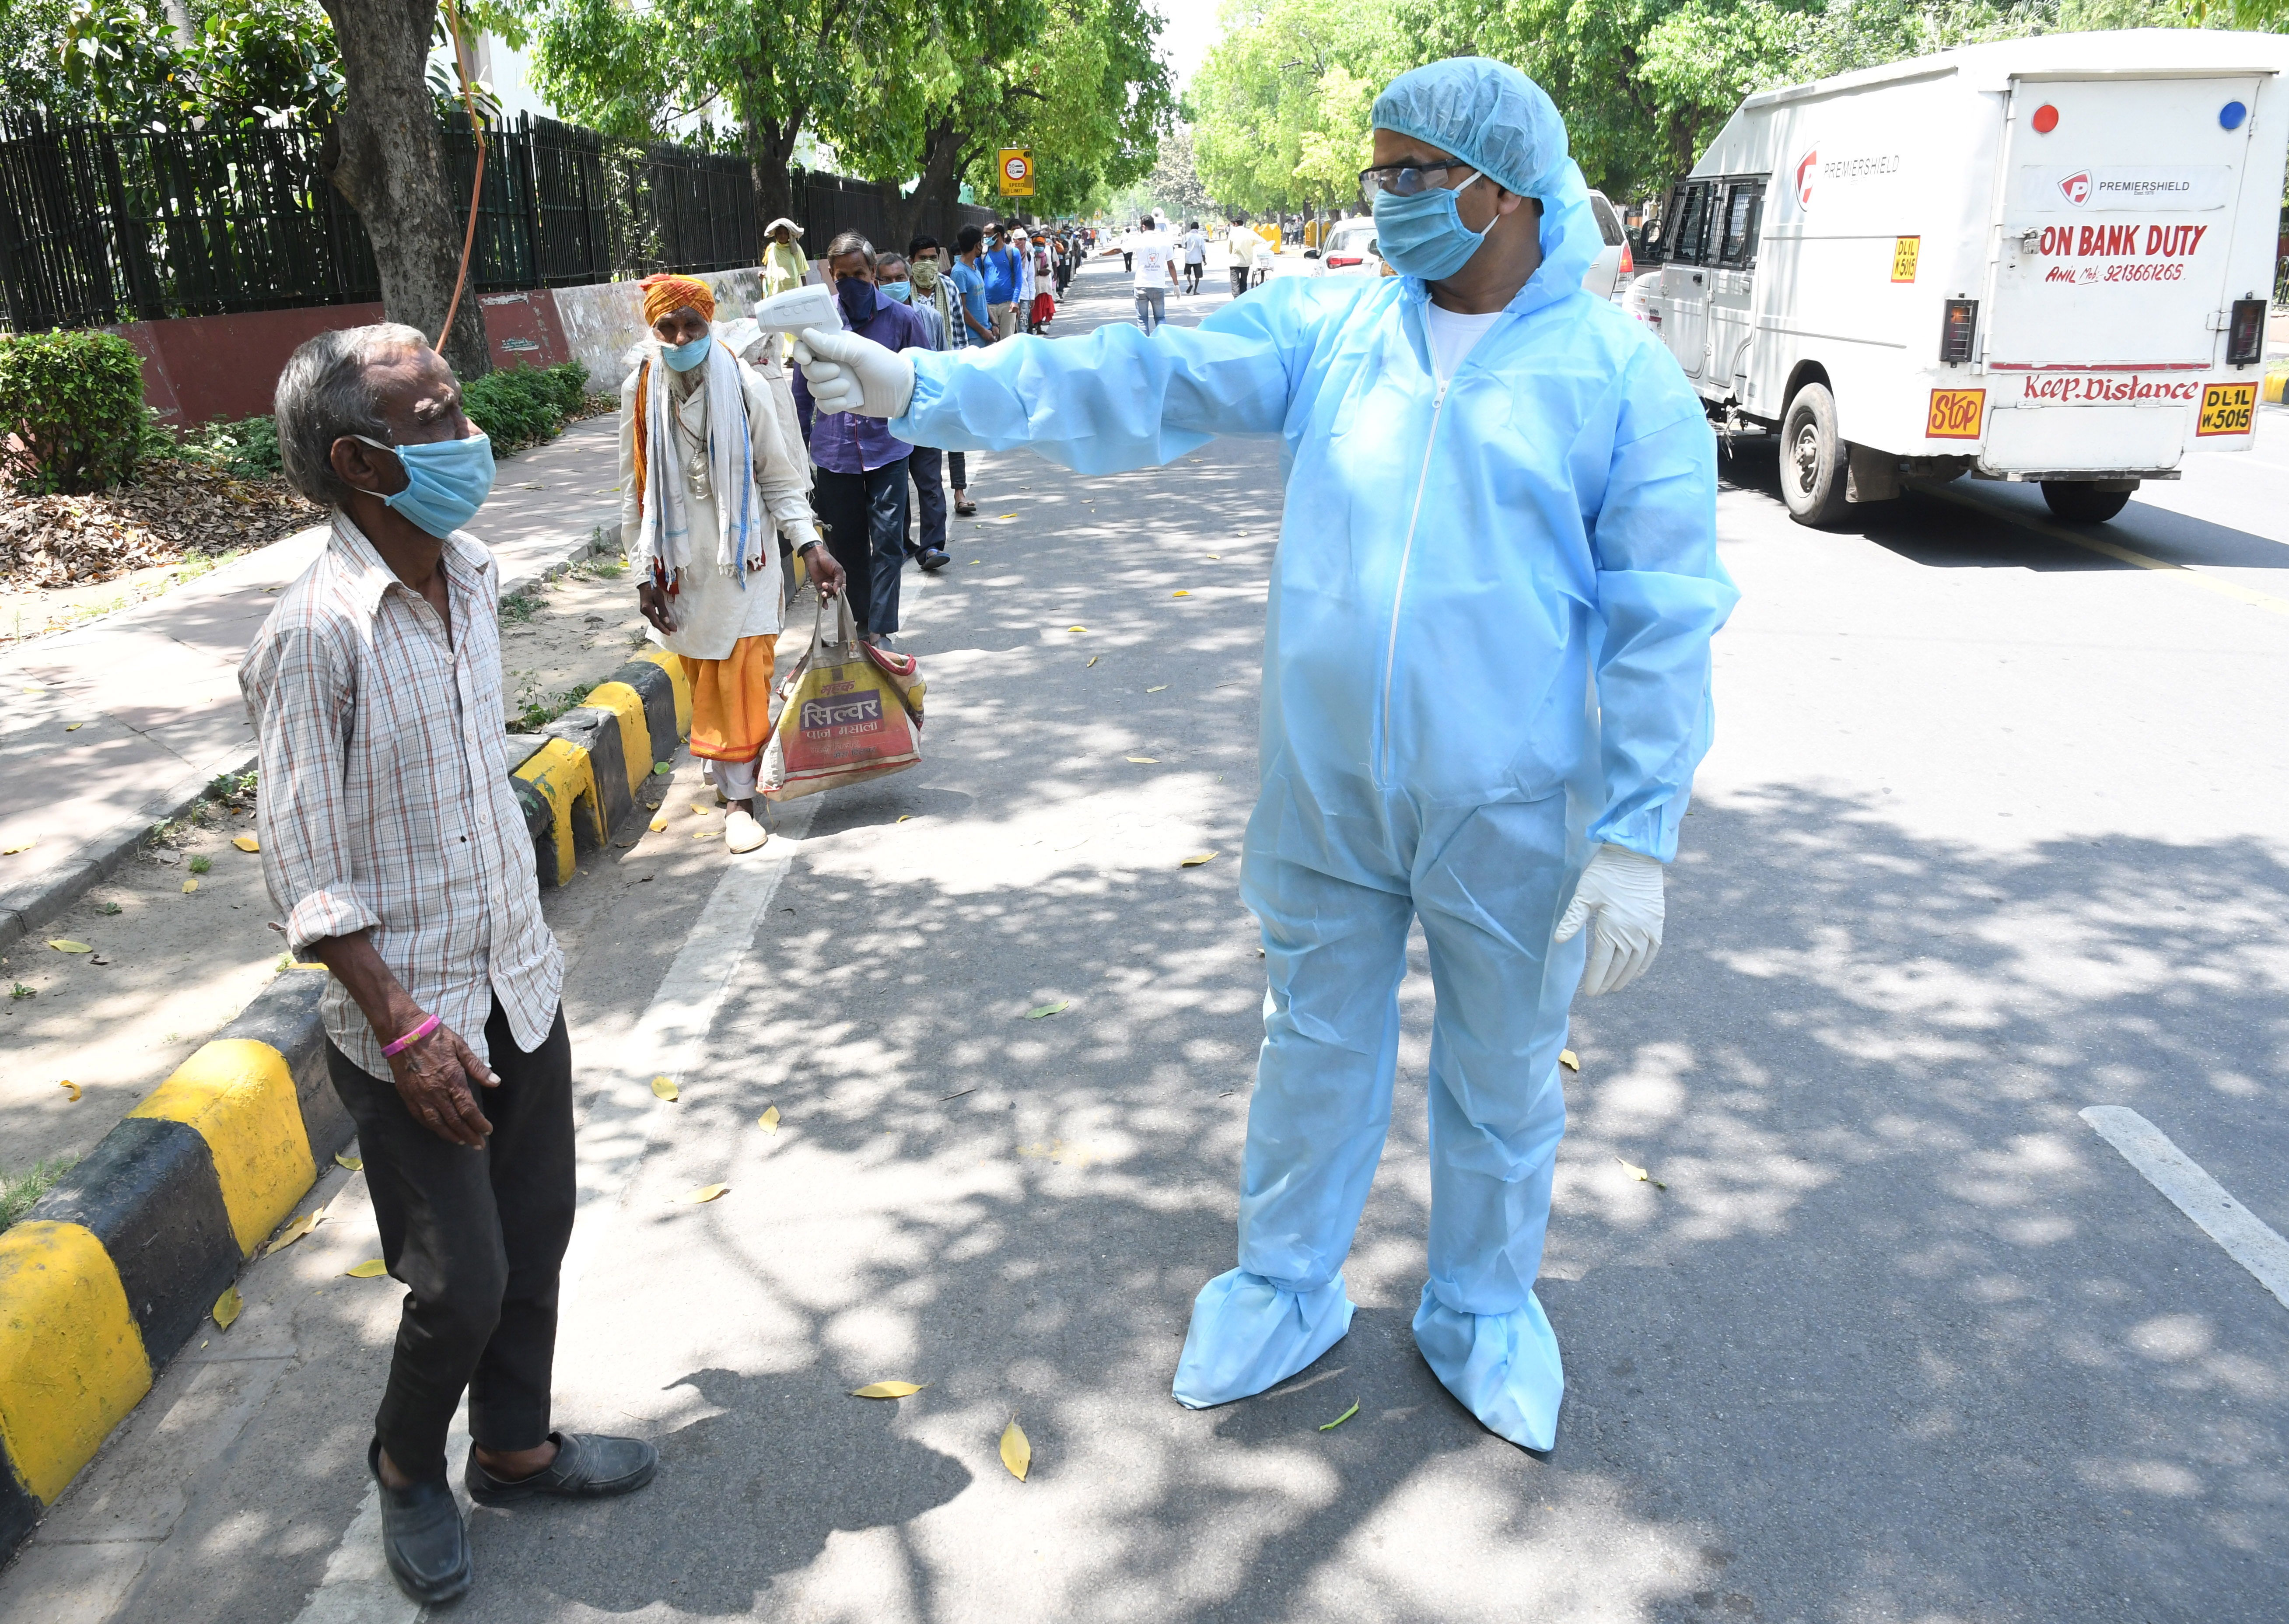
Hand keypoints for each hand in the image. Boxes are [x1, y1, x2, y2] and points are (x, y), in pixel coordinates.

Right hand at [384, 1020, 497, 1145]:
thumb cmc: (435, 1036)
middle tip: (478, 1145)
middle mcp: (435, 1091)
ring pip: (436, 1123)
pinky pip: (420, 1117)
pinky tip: (439, 1130)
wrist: (402, 1032)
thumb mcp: (461, 1047)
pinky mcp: (407, 1094)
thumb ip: (477, 1068)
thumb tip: (495, 1082)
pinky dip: (431, 1127)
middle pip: (454, 1120)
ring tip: (461, 1142)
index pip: (468, 1109)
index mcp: (451, 1079)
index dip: (478, 1123)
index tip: (487, 1131)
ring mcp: (419, 1095)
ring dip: (450, 1135)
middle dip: (468, 1134)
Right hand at [637, 578, 676, 634]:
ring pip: (654, 620)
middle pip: (655, 622)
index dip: (663, 628)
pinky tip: (663, 623)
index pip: (656, 622)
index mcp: (647, 609)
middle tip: (673, 631)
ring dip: (662, 625)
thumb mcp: (659, 598)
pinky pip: (653, 617)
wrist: (645, 583)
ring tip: (670, 628)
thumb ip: (663, 610)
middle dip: (664, 627)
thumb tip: (667, 621)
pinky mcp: (646, 609)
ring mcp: (644, 611)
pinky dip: (658, 621)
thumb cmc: (653, 589)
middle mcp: (644, 611)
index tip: (670, 633)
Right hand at [794, 327, 916, 418]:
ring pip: (813, 388)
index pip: (806, 345)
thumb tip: (806, 333)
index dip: (800, 351)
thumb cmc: (885, 365)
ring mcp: (833, 383)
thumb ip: (833, 345)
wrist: (902, 393)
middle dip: (819, 373)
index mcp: (835, 346)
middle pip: (807, 370)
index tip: (806, 358)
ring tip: (848, 388)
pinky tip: (846, 402)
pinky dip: (831, 405)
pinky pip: (822, 405)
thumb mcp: (861, 352)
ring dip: (828, 390)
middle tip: (838, 372)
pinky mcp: (838, 401)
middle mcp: (831, 363)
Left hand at [802, 543, 845, 597]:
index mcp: (840, 579)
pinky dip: (824, 602)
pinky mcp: (819, 587)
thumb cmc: (827, 559)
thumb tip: (838, 590)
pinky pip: (822, 596)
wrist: (814, 556)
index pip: (843, 589)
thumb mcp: (837, 569)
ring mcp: (826, 585)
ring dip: (827, 594)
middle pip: (836, 592)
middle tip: (827, 585)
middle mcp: (834, 583)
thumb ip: (839, 580)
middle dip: (832, 591)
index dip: (841, 592)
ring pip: (829, 594)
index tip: (837, 591)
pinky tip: (825, 606)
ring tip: (823, 589)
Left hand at [1554, 844, 1665, 996]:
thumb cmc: (1606, 872)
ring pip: (1637, 962)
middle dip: (1609, 981)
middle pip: (1620, 966)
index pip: (1603, 962)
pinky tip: (1637, 972)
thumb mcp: (1584, 894)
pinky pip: (1653, 950)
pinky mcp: (1657, 922)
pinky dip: (1644, 964)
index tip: (1590, 993)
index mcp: (1612, 927)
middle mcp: (1633, 932)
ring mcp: (1648, 929)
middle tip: (1600, 992)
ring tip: (1616, 987)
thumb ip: (1573, 919)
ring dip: (1626, 977)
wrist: (1636, 855)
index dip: (1596, 979)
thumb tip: (1558, 941)